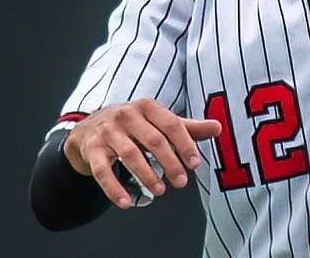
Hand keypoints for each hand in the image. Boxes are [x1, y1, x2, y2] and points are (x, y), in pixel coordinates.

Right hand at [62, 99, 221, 208]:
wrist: (90, 126)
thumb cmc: (133, 124)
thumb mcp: (159, 121)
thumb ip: (187, 127)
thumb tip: (218, 127)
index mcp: (147, 106)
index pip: (171, 124)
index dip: (185, 144)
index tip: (195, 164)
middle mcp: (127, 115)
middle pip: (153, 140)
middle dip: (170, 163)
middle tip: (181, 182)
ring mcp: (108, 132)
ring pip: (130, 154)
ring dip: (147, 175)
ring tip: (160, 190)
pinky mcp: (92, 150)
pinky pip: (103, 171)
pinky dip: (114, 189)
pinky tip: (126, 203)